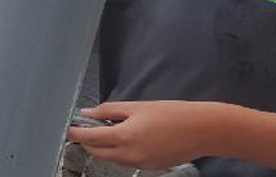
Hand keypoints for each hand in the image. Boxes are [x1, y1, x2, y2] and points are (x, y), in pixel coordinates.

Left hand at [68, 101, 231, 169]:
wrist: (204, 130)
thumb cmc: (173, 114)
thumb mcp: (138, 107)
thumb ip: (109, 111)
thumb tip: (87, 113)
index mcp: (125, 136)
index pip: (90, 138)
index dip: (77, 133)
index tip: (71, 127)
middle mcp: (130, 154)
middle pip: (97, 152)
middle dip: (88, 142)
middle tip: (87, 129)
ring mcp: (140, 164)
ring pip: (111, 158)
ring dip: (104, 148)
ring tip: (108, 131)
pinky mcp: (149, 168)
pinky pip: (126, 161)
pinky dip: (120, 152)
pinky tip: (126, 139)